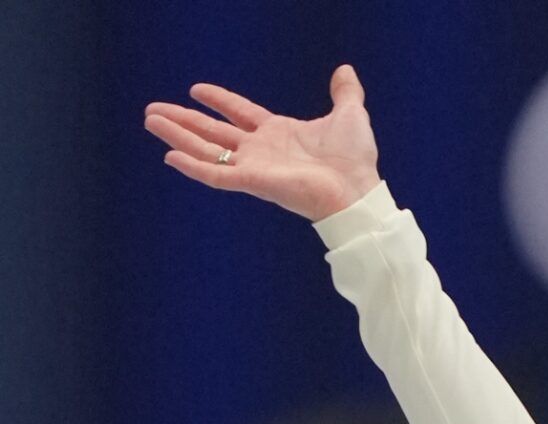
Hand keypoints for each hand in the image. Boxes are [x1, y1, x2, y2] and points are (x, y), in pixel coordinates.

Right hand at [143, 65, 382, 221]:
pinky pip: (216, 175)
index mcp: (278, 134)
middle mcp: (261, 150)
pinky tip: (170, 156)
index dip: (219, 100)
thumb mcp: (350, 116)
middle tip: (153, 110)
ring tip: (151, 121)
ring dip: (178, 135)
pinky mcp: (253, 182)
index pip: (240, 114)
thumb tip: (345, 71)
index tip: (196, 89)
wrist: (358, 189)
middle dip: (184, 120)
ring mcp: (254, 167)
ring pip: (207, 149)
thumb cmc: (355, 160)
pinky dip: (193, 166)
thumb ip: (344, 94)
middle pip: (213, 132)